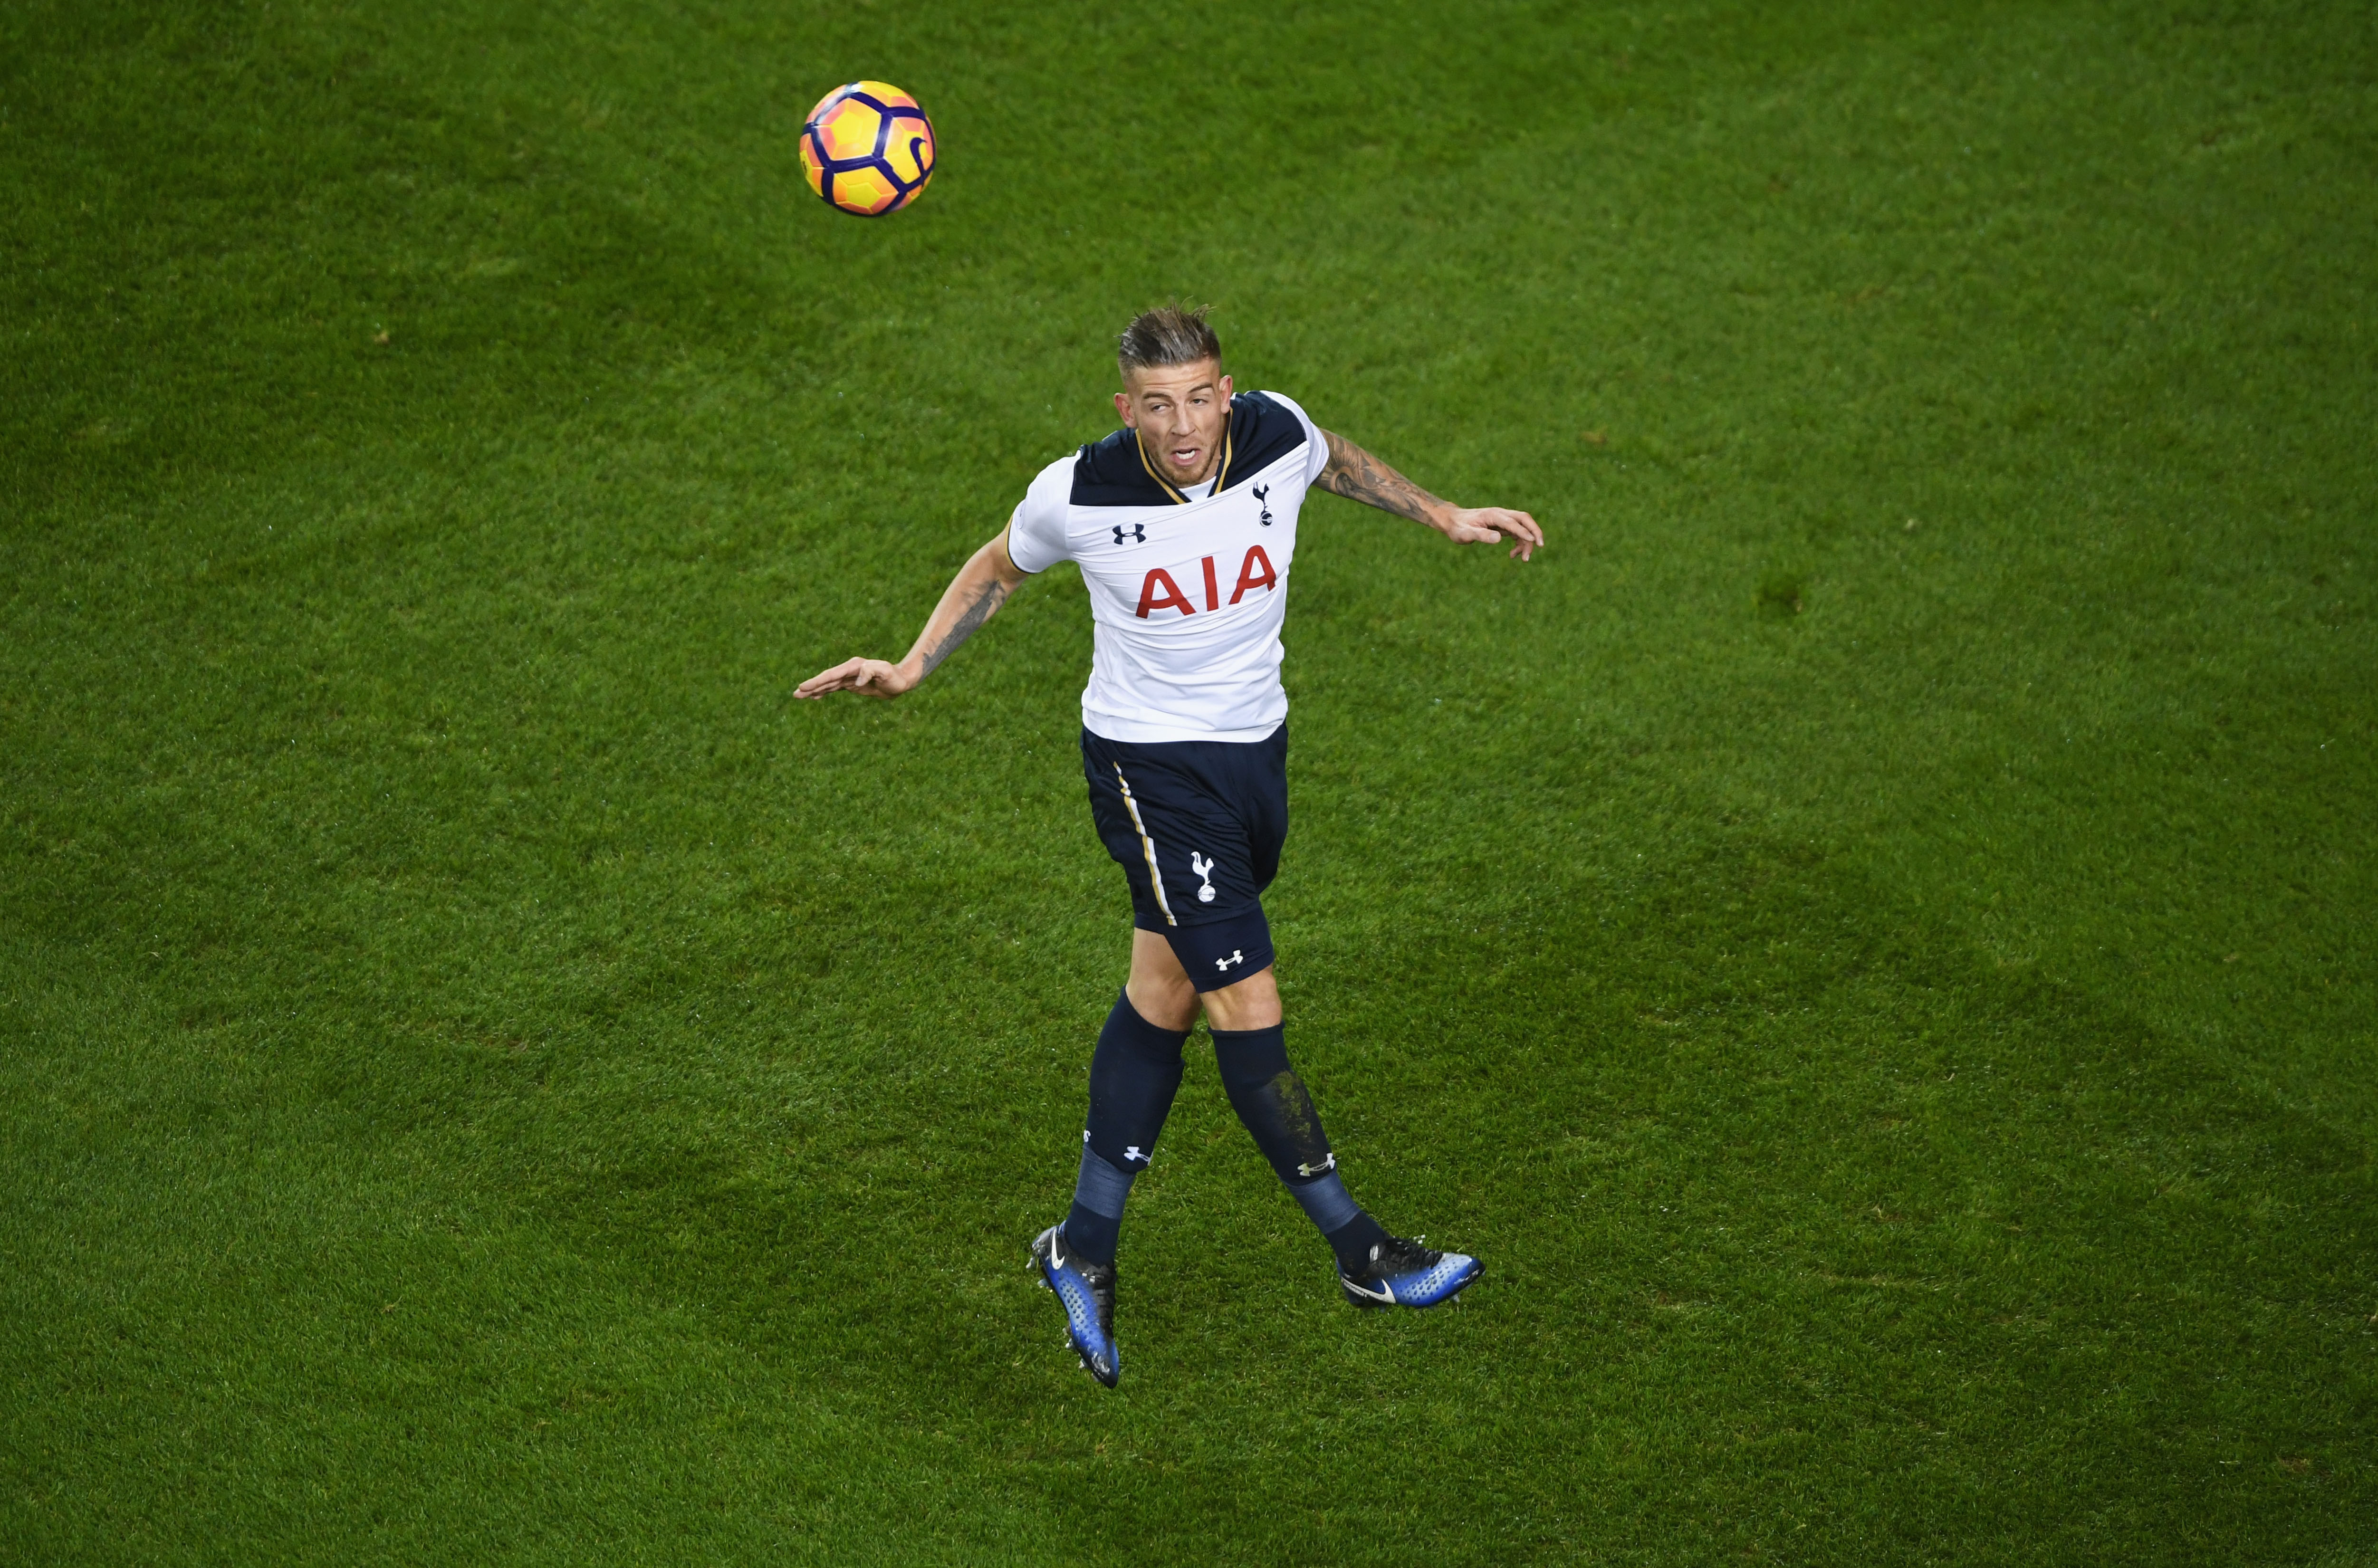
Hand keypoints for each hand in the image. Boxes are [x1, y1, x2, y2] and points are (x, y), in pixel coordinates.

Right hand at [794, 656, 919, 700]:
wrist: (901, 681)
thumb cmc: (894, 676)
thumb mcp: (884, 672)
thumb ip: (871, 671)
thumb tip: (857, 680)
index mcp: (853, 667)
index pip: (832, 675)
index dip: (818, 681)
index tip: (805, 687)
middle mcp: (849, 671)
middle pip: (826, 679)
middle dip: (811, 686)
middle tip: (796, 693)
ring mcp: (849, 677)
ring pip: (828, 684)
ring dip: (814, 689)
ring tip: (799, 695)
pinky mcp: (851, 684)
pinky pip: (834, 688)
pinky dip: (823, 692)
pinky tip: (815, 696)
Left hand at [1441, 506, 1543, 560]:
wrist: (1453, 521)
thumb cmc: (1458, 527)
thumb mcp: (1465, 534)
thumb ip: (1481, 535)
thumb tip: (1499, 538)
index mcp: (1493, 515)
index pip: (1512, 522)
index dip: (1523, 532)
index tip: (1533, 542)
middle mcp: (1501, 514)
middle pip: (1524, 519)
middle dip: (1535, 531)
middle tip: (1541, 546)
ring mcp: (1503, 520)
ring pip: (1522, 527)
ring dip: (1527, 542)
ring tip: (1523, 559)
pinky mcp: (1503, 526)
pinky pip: (1517, 533)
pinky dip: (1519, 543)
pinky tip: (1513, 555)